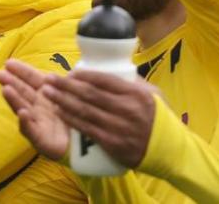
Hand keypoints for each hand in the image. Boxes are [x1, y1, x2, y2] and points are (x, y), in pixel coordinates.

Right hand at [0, 60, 68, 160]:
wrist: (90, 149)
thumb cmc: (78, 119)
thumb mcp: (71, 96)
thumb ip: (62, 84)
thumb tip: (56, 71)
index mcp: (47, 95)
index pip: (33, 80)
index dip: (21, 71)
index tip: (9, 62)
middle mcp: (40, 108)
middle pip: (23, 94)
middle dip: (11, 83)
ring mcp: (39, 125)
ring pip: (24, 110)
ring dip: (14, 100)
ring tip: (6, 90)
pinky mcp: (43, 142)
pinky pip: (33, 133)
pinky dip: (26, 123)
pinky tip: (22, 114)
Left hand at [42, 71, 157, 167]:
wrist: (172, 152)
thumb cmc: (159, 119)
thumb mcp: (153, 95)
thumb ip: (132, 81)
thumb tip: (109, 67)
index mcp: (136, 94)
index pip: (103, 80)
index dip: (82, 75)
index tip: (67, 72)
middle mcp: (128, 109)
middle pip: (89, 94)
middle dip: (65, 85)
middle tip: (48, 79)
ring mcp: (120, 128)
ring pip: (85, 111)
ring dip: (62, 100)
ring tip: (47, 92)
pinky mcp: (114, 144)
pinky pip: (87, 129)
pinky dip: (70, 119)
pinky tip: (58, 111)